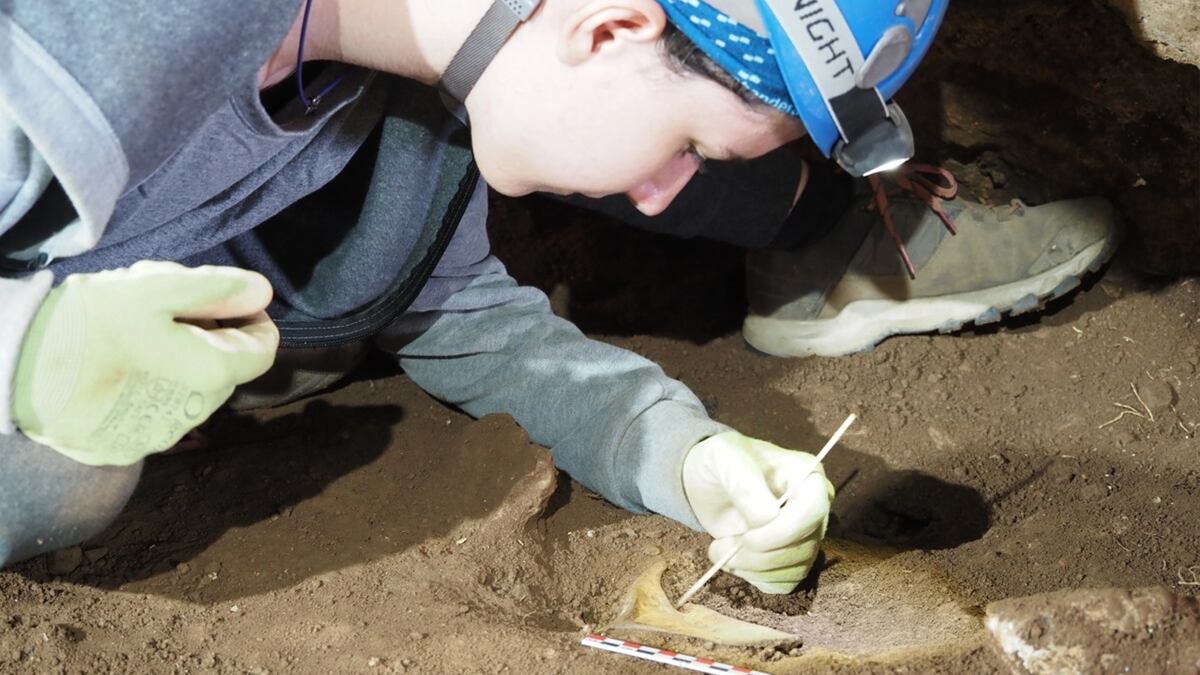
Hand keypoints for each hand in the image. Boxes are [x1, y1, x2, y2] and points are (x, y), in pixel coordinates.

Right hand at [12, 261, 278, 465]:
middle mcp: (193, 417)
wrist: (10, 370)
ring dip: (177, 364)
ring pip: (188, 393)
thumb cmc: (85, 324)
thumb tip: (263, 292)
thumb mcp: (154, 288)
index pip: (262, 351)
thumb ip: (216, 290)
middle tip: (166, 308)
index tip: (232, 299)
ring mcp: (155, 438)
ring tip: (133, 336)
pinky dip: (147, 391)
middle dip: (208, 337)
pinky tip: (115, 368)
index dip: (254, 320)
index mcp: (210, 376)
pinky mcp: (119, 450)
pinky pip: (151, 415)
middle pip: (223, 371)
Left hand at [682, 431, 833, 593]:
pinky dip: (757, 579)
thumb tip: (768, 518)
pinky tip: (736, 562)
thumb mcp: (725, 459)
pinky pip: (785, 583)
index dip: (782, 532)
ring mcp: (806, 536)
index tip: (747, 537)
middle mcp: (815, 508)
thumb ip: (745, 484)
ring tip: (720, 550)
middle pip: (804, 547)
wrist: (709, 481)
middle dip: (759, 555)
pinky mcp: (792, 558)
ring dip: (753, 569)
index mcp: (808, 476)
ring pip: (795, 569)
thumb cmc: (721, 462)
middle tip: (720, 547)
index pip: (813, 511)